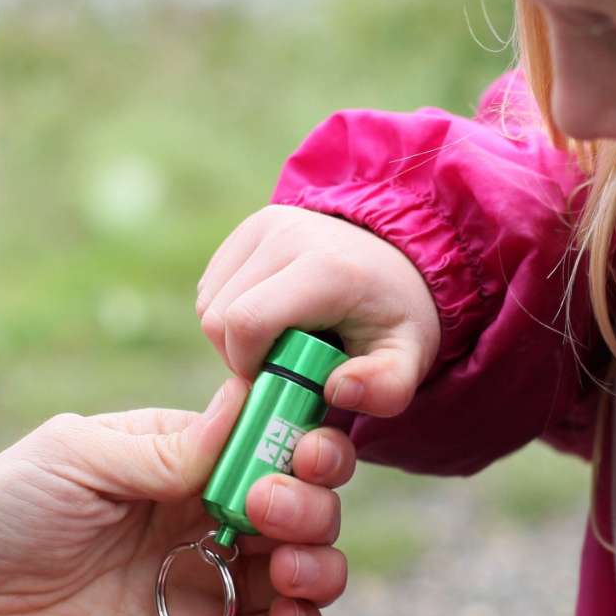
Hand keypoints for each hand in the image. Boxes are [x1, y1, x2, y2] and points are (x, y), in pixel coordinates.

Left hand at [0, 381, 357, 615]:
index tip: (300, 457)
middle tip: (272, 519)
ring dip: (317, 571)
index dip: (301, 447)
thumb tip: (246, 406)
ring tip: (288, 576)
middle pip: (301, 510)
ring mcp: (203, 589)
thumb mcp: (73, 459)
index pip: (267, 444)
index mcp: (179, 462)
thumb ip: (161, 447)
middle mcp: (204, 522)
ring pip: (301, 578)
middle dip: (311, 510)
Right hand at [197, 204, 439, 416]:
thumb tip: (337, 391)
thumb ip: (385, 388)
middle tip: (280, 366)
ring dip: (232, 337)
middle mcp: (288, 234)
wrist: (399, 262)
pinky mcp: (250, 226)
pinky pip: (211, 287)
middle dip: (239, 356)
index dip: (248, 365)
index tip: (278, 380)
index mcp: (325, 268)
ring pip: (207, 303)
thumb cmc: (396, 319)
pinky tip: (269, 320)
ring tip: (278, 343)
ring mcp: (265, 224)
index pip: (247, 323)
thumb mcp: (408, 361)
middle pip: (218, 316)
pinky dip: (228, 315)